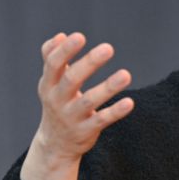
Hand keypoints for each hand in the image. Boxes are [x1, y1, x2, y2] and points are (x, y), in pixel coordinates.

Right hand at [21, 32, 133, 179]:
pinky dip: (116, 111)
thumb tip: (60, 36)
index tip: (79, 36)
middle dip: (89, 63)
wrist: (55, 144)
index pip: (53, 64)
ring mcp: (72, 117)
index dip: (65, 50)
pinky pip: (102, 120)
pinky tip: (130, 102)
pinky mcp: (86, 130)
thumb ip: (52, 58)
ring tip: (126, 74)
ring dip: (108, 87)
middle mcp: (57, 100)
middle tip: (108, 48)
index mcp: (48, 85)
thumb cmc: (57, 103)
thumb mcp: (50, 83)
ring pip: (89, 101)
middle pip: (71, 79)